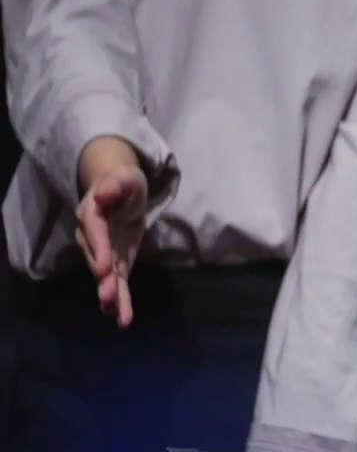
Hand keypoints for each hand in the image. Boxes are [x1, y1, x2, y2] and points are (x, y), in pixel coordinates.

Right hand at [76, 137, 147, 326]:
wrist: (123, 190)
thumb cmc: (124, 181)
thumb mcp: (124, 178)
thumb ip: (115, 185)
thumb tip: (102, 194)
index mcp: (93, 215)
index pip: (95, 233)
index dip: (99, 250)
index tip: (105, 267)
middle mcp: (93, 238)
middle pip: (96, 260)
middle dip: (102, 279)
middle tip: (108, 296)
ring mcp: (104, 253)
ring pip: (106, 276)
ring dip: (111, 294)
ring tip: (116, 312)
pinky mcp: (117, 262)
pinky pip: (118, 282)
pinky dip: (121, 299)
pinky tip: (122, 318)